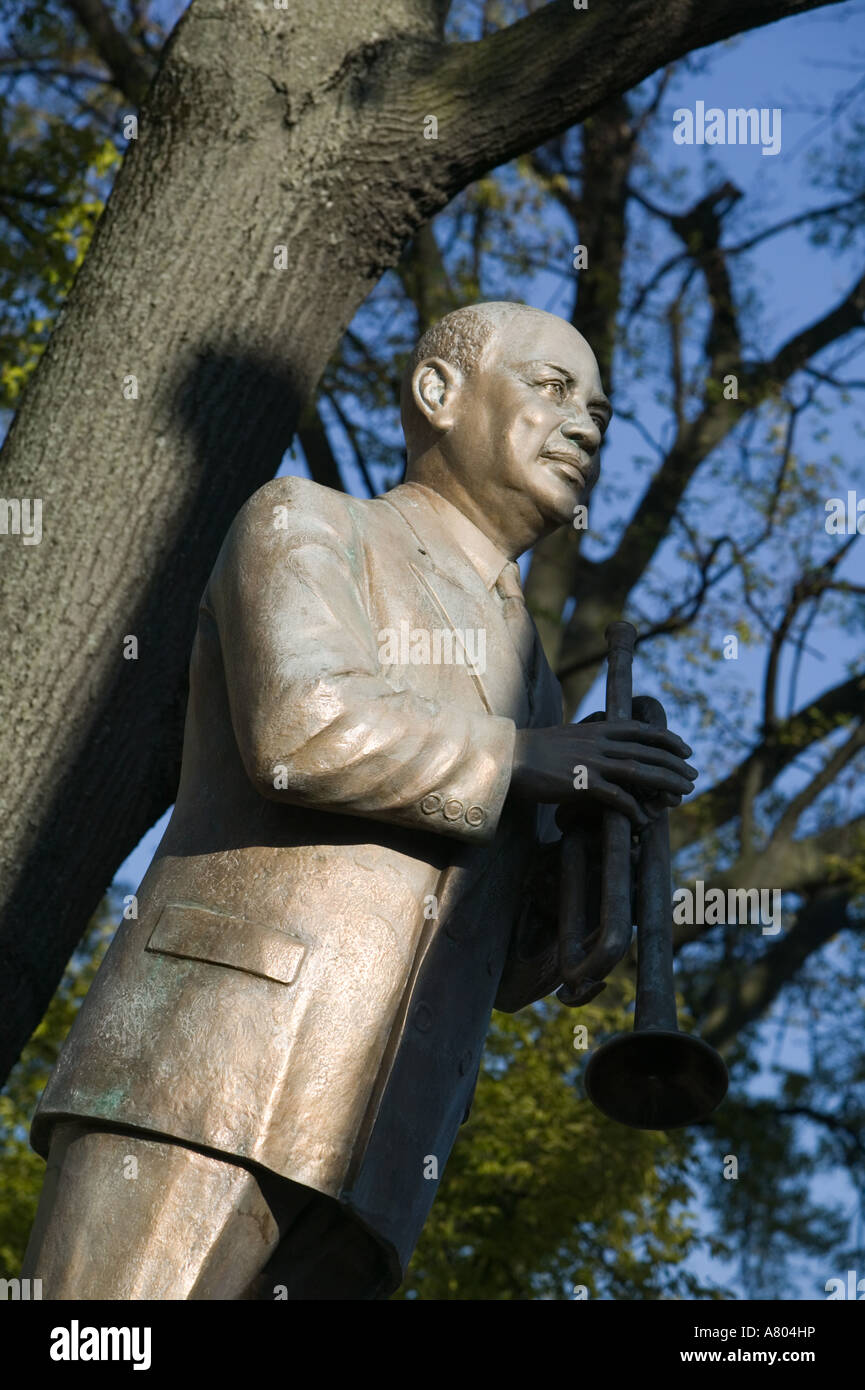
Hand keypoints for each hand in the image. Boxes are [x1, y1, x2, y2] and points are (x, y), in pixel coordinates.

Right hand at [510, 698, 695, 828]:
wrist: (510, 757)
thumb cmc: (535, 752)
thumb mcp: (568, 737)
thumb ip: (590, 741)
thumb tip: (604, 749)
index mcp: (597, 729)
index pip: (641, 730)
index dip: (667, 739)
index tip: (685, 748)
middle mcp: (598, 742)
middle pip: (646, 751)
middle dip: (674, 763)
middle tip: (694, 776)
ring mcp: (591, 761)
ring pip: (638, 771)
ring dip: (664, 782)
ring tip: (684, 793)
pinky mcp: (581, 782)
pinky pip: (615, 797)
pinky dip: (633, 808)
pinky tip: (643, 819)